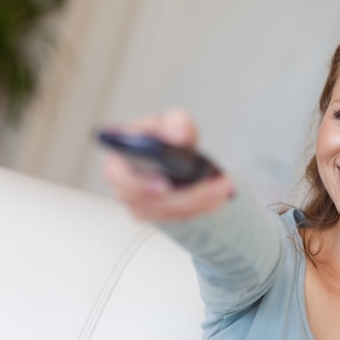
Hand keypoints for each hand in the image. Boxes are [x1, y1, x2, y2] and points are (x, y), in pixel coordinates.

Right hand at [102, 109, 233, 220]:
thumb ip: (176, 123)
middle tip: (209, 189)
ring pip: (166, 213)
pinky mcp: (159, 214)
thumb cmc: (165, 138)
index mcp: (119, 158)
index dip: (138, 184)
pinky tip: (219, 195)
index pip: (116, 175)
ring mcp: (140, 203)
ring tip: (222, 187)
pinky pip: (179, 217)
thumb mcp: (172, 122)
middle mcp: (125, 185)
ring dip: (198, 202)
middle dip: (181, 199)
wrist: (175, 154)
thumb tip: (177, 135)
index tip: (164, 185)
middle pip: (145, 202)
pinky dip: (202, 206)